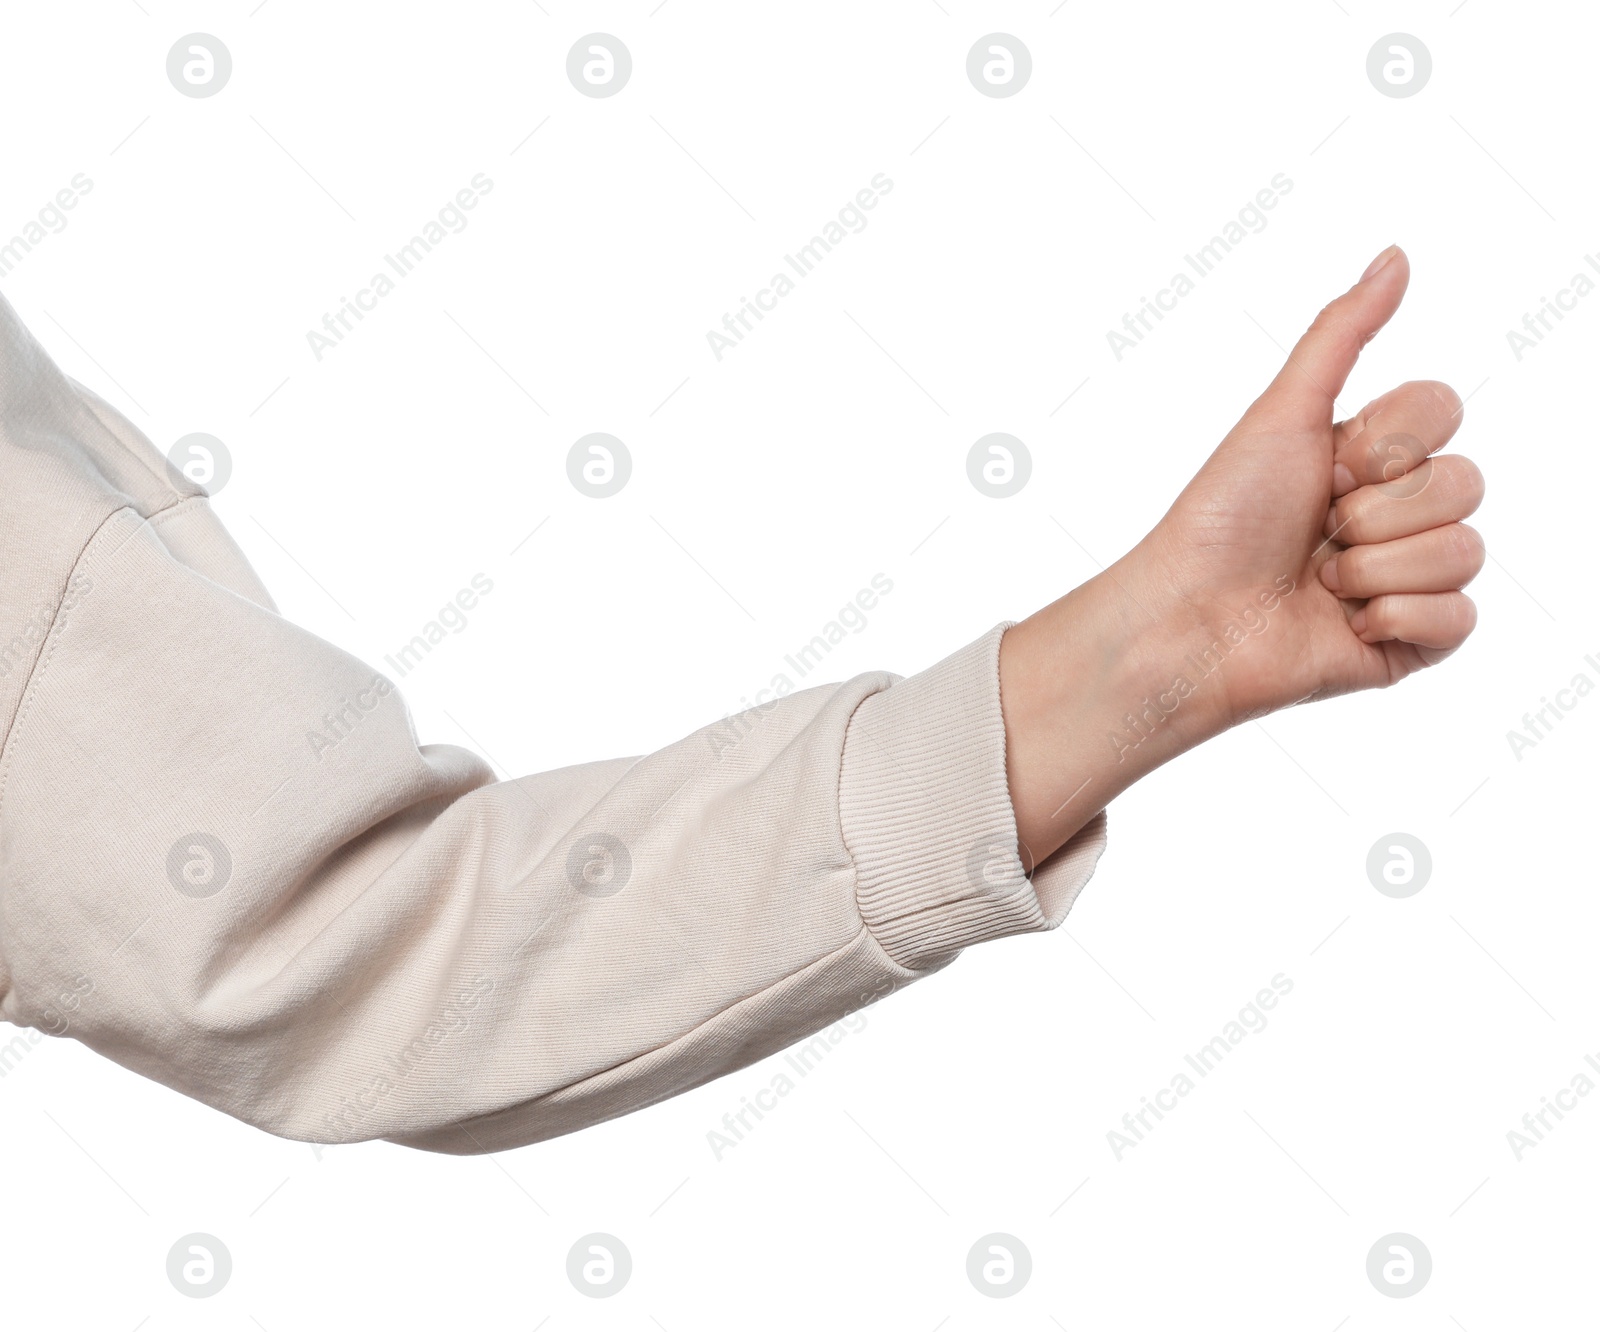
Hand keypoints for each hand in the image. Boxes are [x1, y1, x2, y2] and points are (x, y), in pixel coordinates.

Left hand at [1000, 246, 1485, 868]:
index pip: (1443, 412)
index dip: (1389, 440)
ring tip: (1319, 580)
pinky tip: (1343, 622)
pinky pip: (1461, 618)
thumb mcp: (1281, 412)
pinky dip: (1396, 616)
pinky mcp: (1409, 643)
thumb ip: (1341, 334)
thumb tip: (1396, 255)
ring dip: (1376, 566)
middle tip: (1318, 529)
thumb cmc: (1222, 517)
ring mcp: (1406, 579)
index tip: (1328, 465)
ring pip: (1464, 551)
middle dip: (1379, 509)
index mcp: (1372, 456)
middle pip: (1466, 482)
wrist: (1192, 616)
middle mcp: (1396, 513)